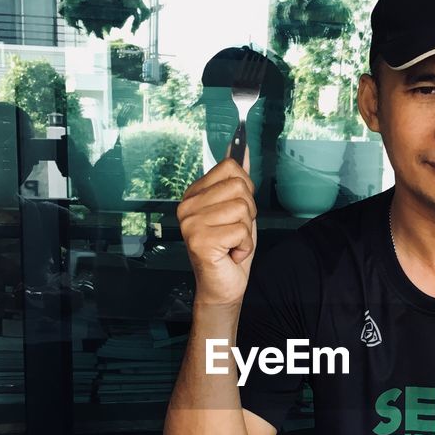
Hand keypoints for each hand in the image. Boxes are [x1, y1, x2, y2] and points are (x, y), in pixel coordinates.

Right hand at [177, 155, 256, 306]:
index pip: (230, 166)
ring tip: (232, 243)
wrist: (223, 286)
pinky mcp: (199, 240)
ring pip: (242, 208)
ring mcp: (190, 222)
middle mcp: (187, 206)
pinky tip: (230, 254)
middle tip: (235, 231)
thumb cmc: (230, 249)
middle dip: (248, 212)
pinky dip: (244, 246)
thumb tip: (242, 147)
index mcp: (194, 194)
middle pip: (239, 186)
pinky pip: (240, 231)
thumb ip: (238, 177)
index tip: (237, 211)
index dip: (245, 189)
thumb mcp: (239, 209)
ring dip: (246, 231)